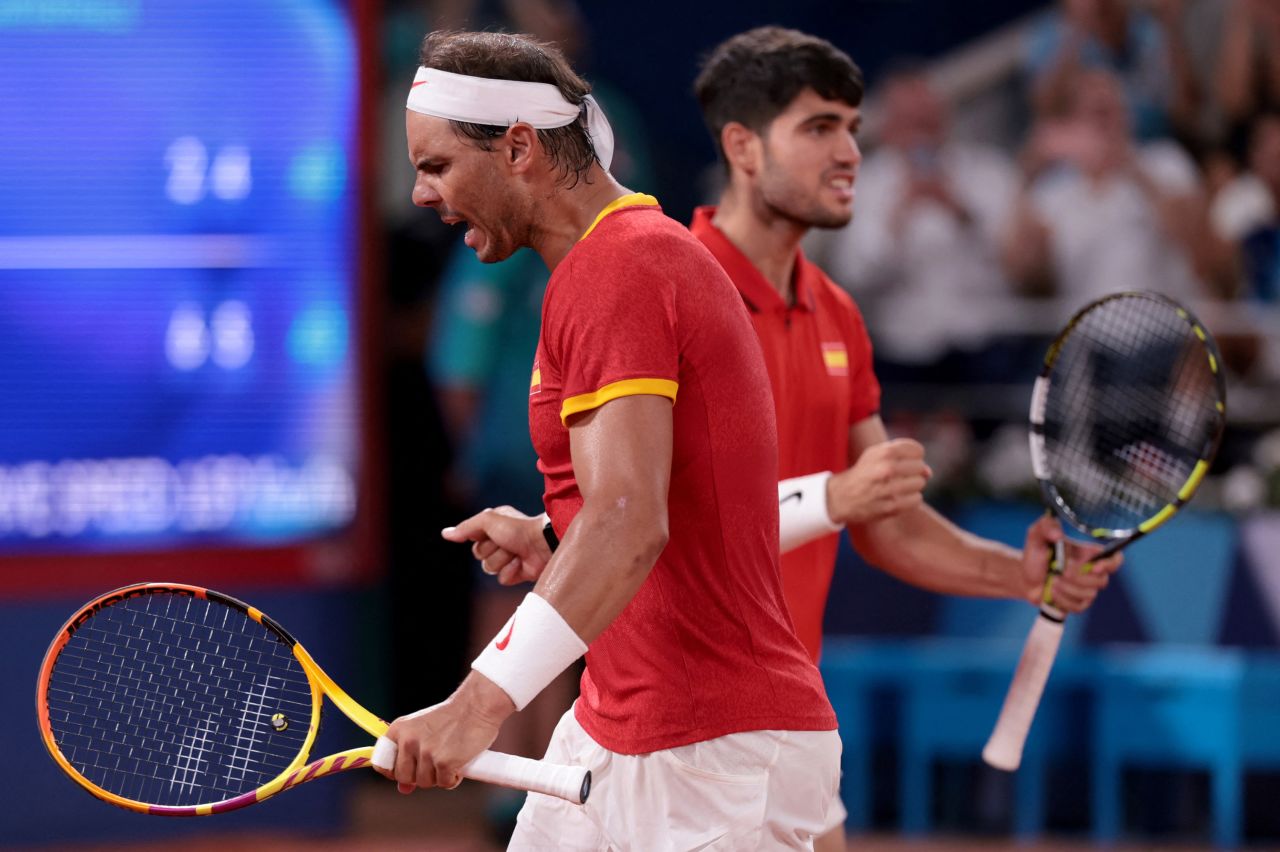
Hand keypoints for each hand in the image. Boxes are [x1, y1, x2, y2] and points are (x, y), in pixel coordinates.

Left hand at [375, 672, 514, 793]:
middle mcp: (409, 741)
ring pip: (425, 783)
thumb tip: (403, 789)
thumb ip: (410, 757)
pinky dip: (453, 779)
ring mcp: (426, 752)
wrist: (477, 705)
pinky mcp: (444, 762)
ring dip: (439, 777)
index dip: (393, 772)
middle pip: (403, 778)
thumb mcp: (424, 731)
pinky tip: (460, 763)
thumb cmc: (452, 718)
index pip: (381, 763)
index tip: (408, 770)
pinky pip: (444, 784)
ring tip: (450, 758)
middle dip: (419, 776)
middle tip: (435, 763)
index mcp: (399, 730)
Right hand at [442, 506, 553, 584]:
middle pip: (478, 554)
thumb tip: (445, 534)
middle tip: (507, 543)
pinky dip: (511, 572)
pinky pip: (502, 579)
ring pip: (489, 568)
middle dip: (492, 549)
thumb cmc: (518, 528)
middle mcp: (499, 541)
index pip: (472, 537)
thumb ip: (466, 528)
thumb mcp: (489, 520)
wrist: (544, 544)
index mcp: (493, 526)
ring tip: (517, 553)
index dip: (480, 536)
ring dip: (502, 560)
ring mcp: (508, 558)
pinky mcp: (518, 573)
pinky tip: (522, 564)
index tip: (493, 531)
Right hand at [826, 438, 930, 525]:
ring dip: (912, 487)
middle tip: (900, 477)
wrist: (841, 497)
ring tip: (898, 488)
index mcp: (884, 452)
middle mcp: (887, 469)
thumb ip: (903, 455)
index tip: (904, 462)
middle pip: (921, 467)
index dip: (914, 457)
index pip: (918, 451)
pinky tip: (898, 498)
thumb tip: (929, 472)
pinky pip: (917, 500)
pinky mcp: (892, 507)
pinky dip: (910, 500)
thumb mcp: (876, 454)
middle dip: (914, 472)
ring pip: (920, 484)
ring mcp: (890, 489)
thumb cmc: (864, 473)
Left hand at [1019, 515, 1122, 611]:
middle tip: (1061, 572)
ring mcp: (1085, 589)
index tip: (1095, 567)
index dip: (1111, 564)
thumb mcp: (1036, 534)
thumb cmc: (1035, 554)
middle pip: (1102, 581)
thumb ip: (1046, 526)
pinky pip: (1079, 607)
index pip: (1115, 559)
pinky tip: (1052, 592)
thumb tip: (1057, 535)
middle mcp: (1091, 572)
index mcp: (1088, 554)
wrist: (1024, 576)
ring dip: (1068, 589)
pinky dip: (1064, 600)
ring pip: (1089, 595)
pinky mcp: (1076, 603)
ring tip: (1052, 581)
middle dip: (1079, 578)